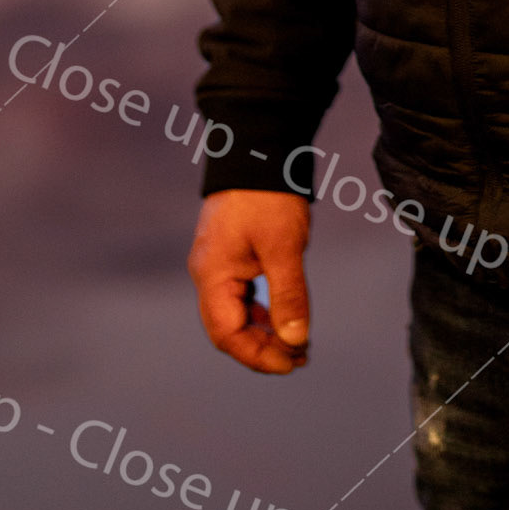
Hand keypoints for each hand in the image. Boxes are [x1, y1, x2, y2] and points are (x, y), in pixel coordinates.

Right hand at [188, 189, 311, 373]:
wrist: (257, 147)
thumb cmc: (268, 194)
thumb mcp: (284, 247)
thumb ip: (289, 295)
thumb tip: (294, 340)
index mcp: (213, 275)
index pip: (227, 335)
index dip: (258, 356)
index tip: (292, 362)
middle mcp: (208, 273)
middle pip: (228, 329)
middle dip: (262, 348)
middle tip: (300, 356)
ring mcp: (217, 263)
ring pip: (235, 313)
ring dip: (264, 331)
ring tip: (297, 341)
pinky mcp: (229, 254)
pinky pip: (240, 295)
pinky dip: (261, 310)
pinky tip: (282, 315)